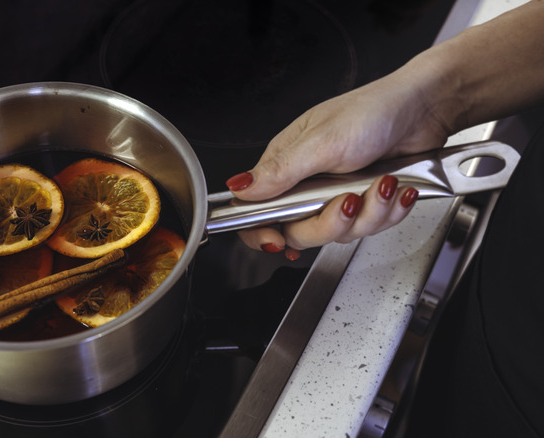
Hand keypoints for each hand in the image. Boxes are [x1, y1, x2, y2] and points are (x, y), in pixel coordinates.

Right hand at [227, 72, 450, 257]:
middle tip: (347, 202)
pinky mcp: (366, 201)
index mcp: (286, 164)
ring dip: (369, 214)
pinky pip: (370, 226)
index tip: (277, 239)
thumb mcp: (321, 143)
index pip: (257, 209)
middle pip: (301, 231)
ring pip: (340, 233)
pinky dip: (389, 211)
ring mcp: (337, 194)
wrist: (425, 109)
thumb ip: (279, 172)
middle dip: (330, 224)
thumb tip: (239, 187)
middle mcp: (308, 182)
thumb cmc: (372, 111)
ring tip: (382, 184)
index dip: (263, 231)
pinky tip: (396, 188)